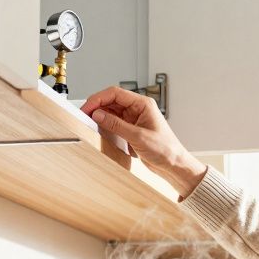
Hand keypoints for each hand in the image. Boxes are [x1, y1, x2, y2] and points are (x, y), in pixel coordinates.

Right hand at [80, 86, 206, 196]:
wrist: (173, 165)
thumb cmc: (165, 149)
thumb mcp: (138, 137)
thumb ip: (116, 125)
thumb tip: (98, 115)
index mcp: (143, 104)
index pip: (115, 93)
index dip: (98, 98)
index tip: (87, 107)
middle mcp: (138, 109)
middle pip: (112, 101)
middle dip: (97, 106)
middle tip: (84, 115)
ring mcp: (134, 119)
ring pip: (111, 111)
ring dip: (100, 115)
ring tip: (90, 122)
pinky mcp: (131, 129)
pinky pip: (114, 122)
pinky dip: (105, 125)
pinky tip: (99, 129)